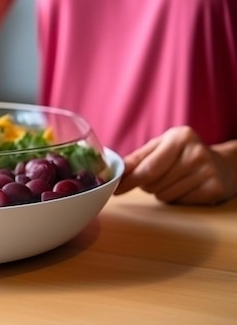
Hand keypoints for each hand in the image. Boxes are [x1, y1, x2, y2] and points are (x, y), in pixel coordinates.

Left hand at [115, 126, 236, 204]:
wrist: (223, 165)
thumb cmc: (184, 154)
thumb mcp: (162, 146)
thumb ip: (138, 157)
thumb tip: (118, 170)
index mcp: (180, 137)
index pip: (148, 166)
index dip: (130, 180)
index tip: (116, 189)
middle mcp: (196, 152)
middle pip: (154, 182)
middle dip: (145, 185)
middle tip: (152, 180)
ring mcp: (207, 171)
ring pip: (164, 195)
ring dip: (160, 192)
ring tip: (172, 181)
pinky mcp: (214, 189)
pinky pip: (179, 202)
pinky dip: (175, 198)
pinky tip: (184, 187)